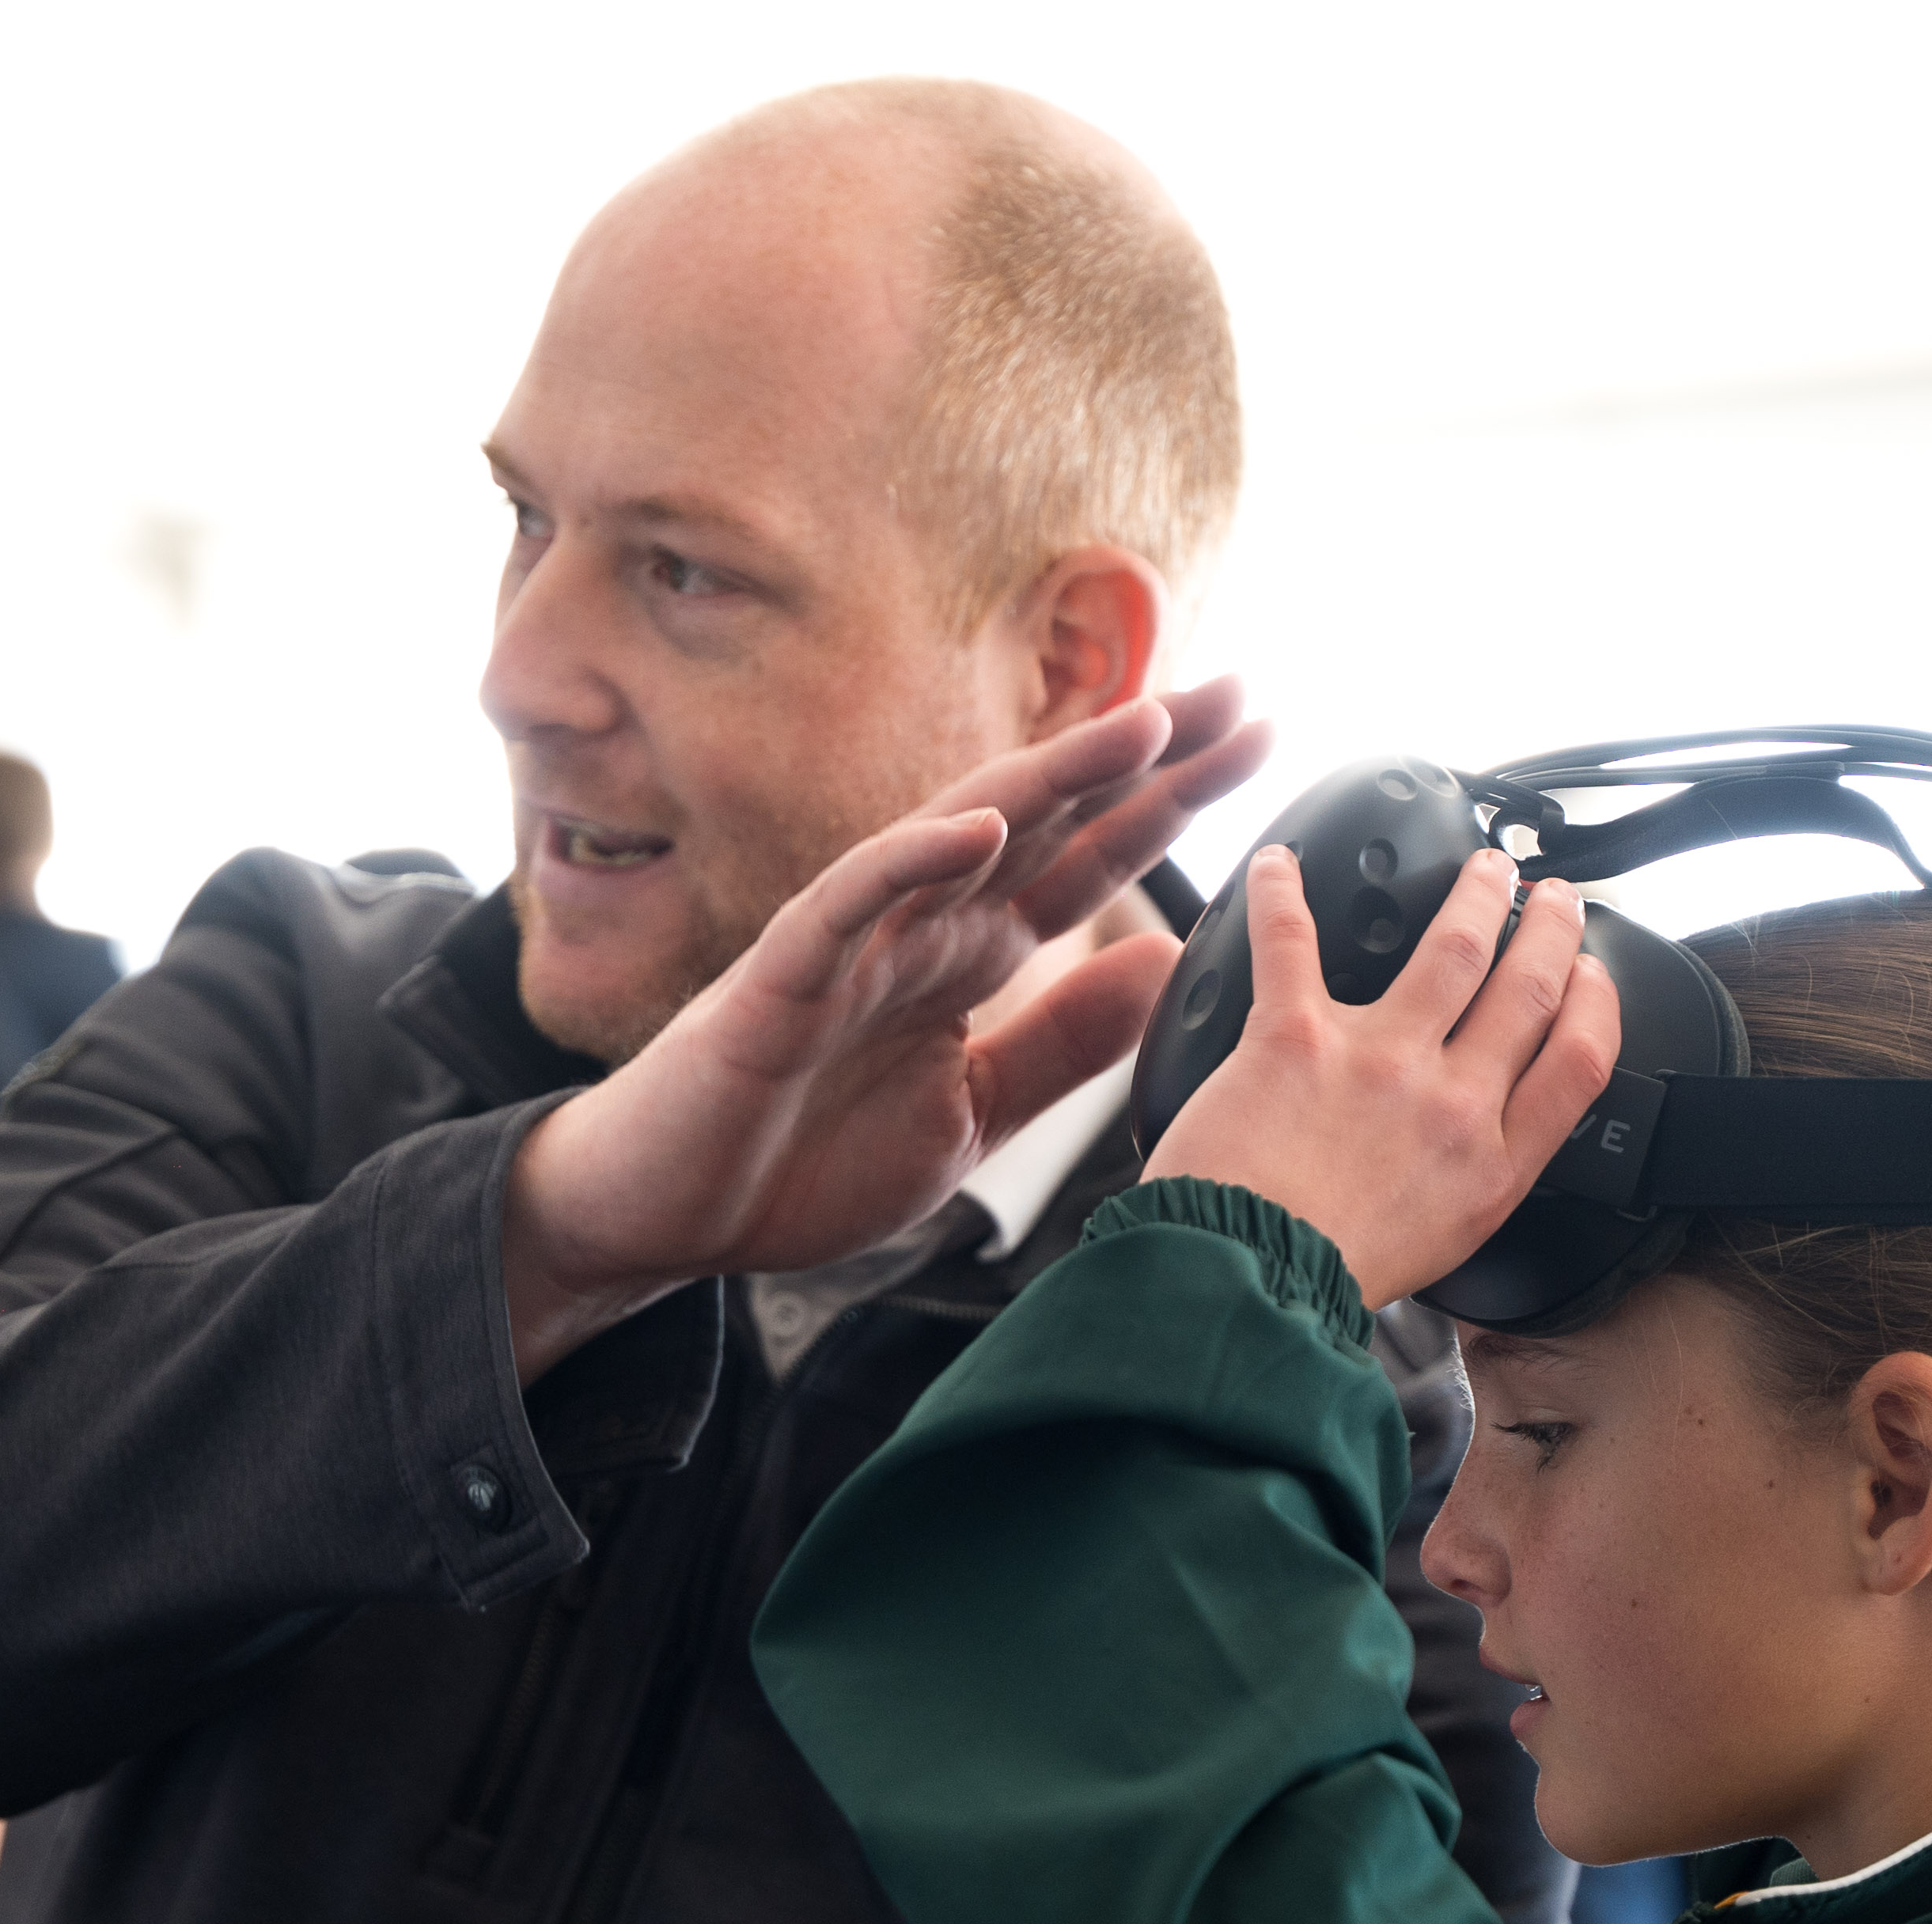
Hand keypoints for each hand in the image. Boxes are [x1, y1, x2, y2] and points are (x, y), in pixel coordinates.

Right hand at [502, 682, 1271, 1373]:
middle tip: (1240, 696)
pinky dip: (912, 861)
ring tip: (1141, 726)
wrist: (673, 1219)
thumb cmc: (800, 1164)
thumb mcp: (974, 1114)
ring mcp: (851, 946)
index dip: (1168, 803)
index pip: (1085, 861)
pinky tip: (978, 827)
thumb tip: (1167, 962)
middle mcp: (918, 931)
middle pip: (1047, 821)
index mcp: (966, 962)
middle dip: (1141, 760)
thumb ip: (1065, 1044)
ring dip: (1049, 778)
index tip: (1257, 746)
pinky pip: (849, 904)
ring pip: (960, 835)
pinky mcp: (781, 981)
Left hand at [1142, 844, 1619, 1308]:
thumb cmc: (1318, 1282)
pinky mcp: (1294, 1036)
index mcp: (1490, 1164)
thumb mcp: (1439, 1247)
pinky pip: (1292, 940)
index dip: (1596, 1003)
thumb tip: (1478, 1147)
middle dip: (1548, 929)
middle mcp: (1449, 1104)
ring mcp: (1377, 1061)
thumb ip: (1471, 1184)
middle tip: (1551, 897)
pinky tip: (1280, 864)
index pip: (1579, 1063)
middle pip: (1524, 989)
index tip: (1591, 973)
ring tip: (1484, 868)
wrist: (1241, 1287)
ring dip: (1473, 895)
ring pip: (1450, 947)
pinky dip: (1282, 893)